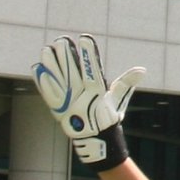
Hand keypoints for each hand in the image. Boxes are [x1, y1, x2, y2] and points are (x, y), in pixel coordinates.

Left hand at [32, 34, 145, 171]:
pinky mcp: (57, 109)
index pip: (92, 71)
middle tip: (61, 40)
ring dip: (52, 65)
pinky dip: (42, 81)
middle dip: (66, 56)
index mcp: (98, 93)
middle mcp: (82, 97)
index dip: (88, 55)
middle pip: (72, 73)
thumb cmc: (107, 117)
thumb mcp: (118, 100)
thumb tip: (142, 70)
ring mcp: (68, 103)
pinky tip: (38, 67)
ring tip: (47, 49)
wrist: (94, 140)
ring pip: (58, 80)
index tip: (85, 38)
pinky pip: (48, 93)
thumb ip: (126, 83)